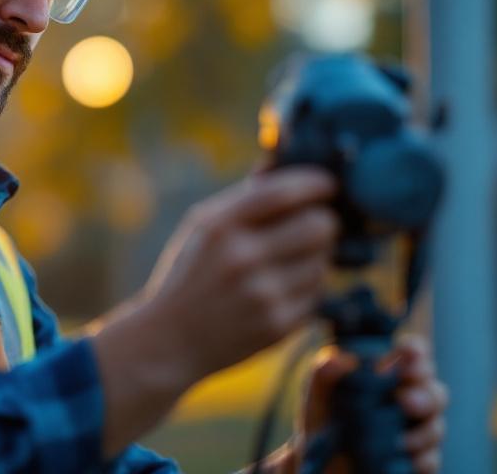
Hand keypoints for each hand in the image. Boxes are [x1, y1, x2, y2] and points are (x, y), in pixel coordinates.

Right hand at [90, 166, 336, 455]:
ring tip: (289, 262)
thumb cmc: (189, 273)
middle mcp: (243, 258)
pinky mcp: (278, 326)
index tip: (327, 185)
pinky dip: (306, 288)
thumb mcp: (202, 226)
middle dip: (323, 221)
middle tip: (314, 224)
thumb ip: (245, 195)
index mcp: (220, 225)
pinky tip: (281, 289)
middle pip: (320, 225)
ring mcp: (263, 295)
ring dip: (314, 257)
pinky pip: (317, 294)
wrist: (168, 340)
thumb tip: (285, 155)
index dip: (317, 184)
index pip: (286, 192)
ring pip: (323, 261)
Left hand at [301, 334, 448, 473]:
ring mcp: (418, 432)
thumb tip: (339, 359)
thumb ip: (325, 374)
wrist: (322, 464)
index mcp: (389, 376)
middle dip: (425, 394)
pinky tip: (407, 459)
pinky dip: (423, 460)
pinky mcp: (419, 461)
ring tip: (398, 440)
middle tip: (405, 401)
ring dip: (423, 432)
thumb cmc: (324, 421)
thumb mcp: (319, 397)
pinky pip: (433, 460)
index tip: (408, 353)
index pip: (413, 355)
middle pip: (436, 391)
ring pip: (437, 427)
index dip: (416, 351)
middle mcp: (410, 400)